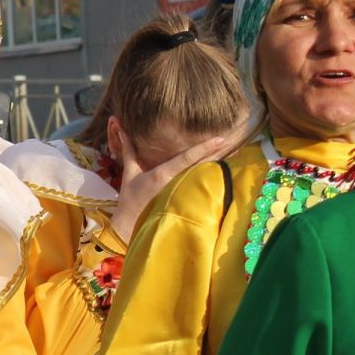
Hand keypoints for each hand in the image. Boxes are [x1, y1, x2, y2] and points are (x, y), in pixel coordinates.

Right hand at [108, 120, 242, 244]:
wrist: (129, 225)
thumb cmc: (130, 199)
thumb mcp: (130, 173)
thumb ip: (129, 151)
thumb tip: (121, 129)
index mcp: (162, 173)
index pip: (187, 157)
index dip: (204, 147)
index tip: (220, 138)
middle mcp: (175, 181)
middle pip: (201, 165)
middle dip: (217, 153)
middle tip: (233, 141)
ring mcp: (181, 192)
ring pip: (202, 175)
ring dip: (216, 165)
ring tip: (232, 154)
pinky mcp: (184, 201)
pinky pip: (199, 186)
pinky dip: (210, 178)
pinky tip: (220, 173)